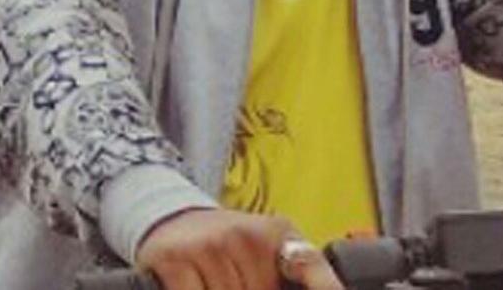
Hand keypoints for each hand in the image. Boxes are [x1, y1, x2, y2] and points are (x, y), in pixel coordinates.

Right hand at [134, 208, 344, 289]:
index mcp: (278, 234)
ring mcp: (211, 245)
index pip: (310, 265)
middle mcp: (246, 234)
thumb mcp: (268, 250)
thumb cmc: (228, 244)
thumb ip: (297, 271)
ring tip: (217, 281)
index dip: (327, 286)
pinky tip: (196, 284)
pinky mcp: (178, 258)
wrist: (175, 218)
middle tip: (237, 280)